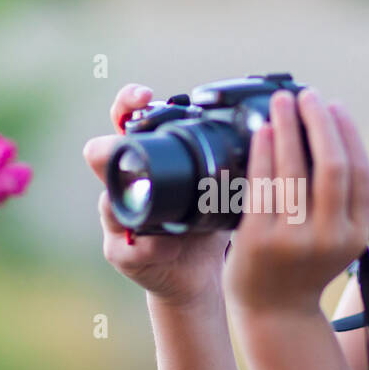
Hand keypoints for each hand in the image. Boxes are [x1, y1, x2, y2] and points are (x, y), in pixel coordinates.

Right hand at [82, 83, 231, 305]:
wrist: (198, 274)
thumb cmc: (206, 223)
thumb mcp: (219, 186)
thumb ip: (233, 158)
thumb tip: (268, 126)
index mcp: (145, 161)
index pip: (125, 121)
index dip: (128, 103)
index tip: (145, 95)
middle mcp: (124, 185)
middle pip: (99, 155)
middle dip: (107, 149)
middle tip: (123, 145)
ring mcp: (117, 219)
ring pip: (107, 202)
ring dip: (130, 203)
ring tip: (158, 207)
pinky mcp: (122, 253)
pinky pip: (127, 246)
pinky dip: (151, 245)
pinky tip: (170, 245)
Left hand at [224, 87, 368, 315]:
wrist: (275, 314)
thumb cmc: (307, 272)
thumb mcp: (342, 244)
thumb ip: (360, 207)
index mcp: (355, 235)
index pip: (357, 171)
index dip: (346, 133)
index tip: (334, 106)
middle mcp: (329, 237)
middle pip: (330, 165)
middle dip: (319, 122)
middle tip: (308, 96)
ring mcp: (293, 240)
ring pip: (294, 170)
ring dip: (288, 127)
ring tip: (282, 102)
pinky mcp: (258, 240)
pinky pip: (262, 185)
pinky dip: (263, 152)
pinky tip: (262, 131)